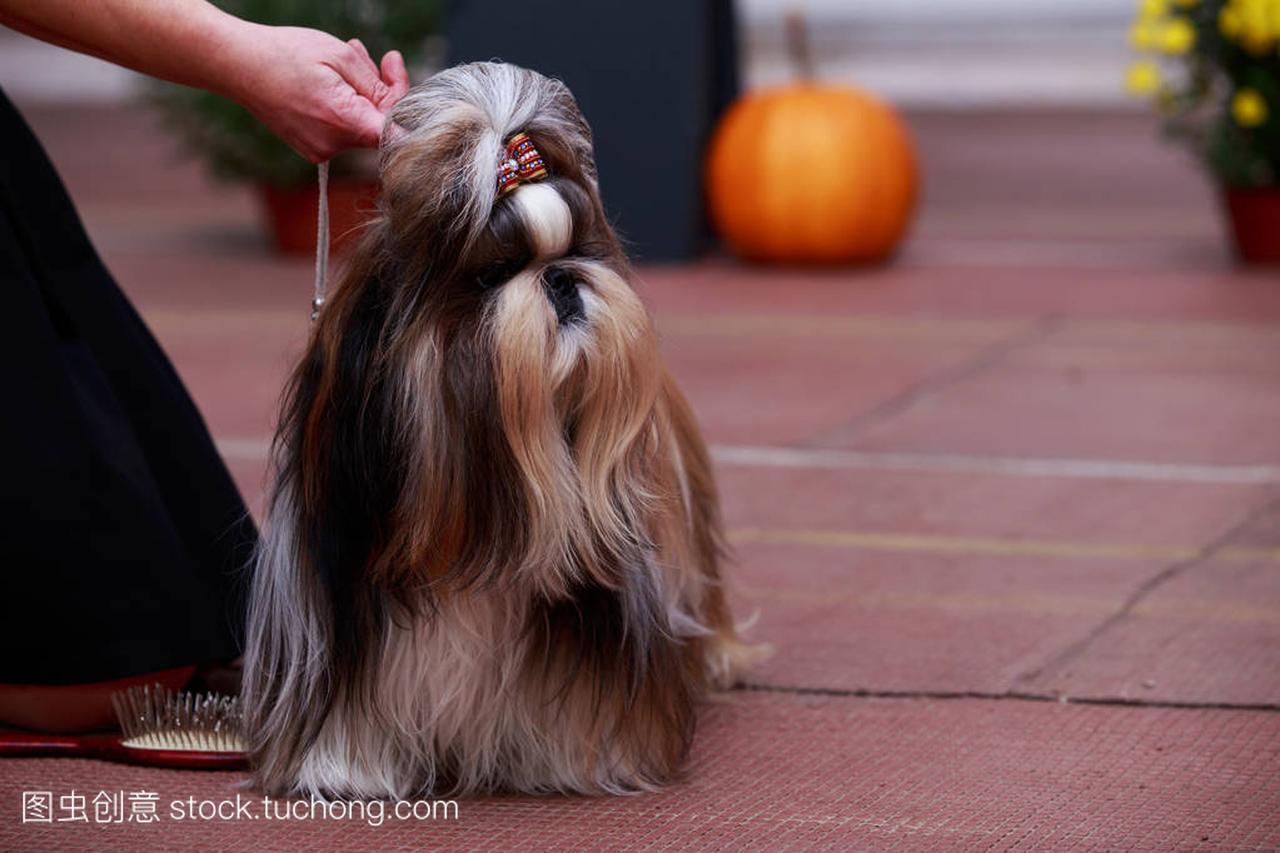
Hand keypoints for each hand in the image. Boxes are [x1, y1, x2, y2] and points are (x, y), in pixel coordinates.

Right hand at [225, 24, 409, 162]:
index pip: (395, 134)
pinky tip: (332, 80)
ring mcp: (320, 151)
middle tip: (377, 57)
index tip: (400, 75)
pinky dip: (346, 105)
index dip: (406, 107)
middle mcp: (332, 146)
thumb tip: (402, 104)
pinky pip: (342, 129)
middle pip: (380, 127)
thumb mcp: (341, 56)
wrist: (236, 65)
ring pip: (362, 125)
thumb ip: (377, 85)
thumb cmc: (285, 54)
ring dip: (364, 94)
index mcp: (343, 122)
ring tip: (347, 62)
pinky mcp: (312, 149)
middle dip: (384, 91)